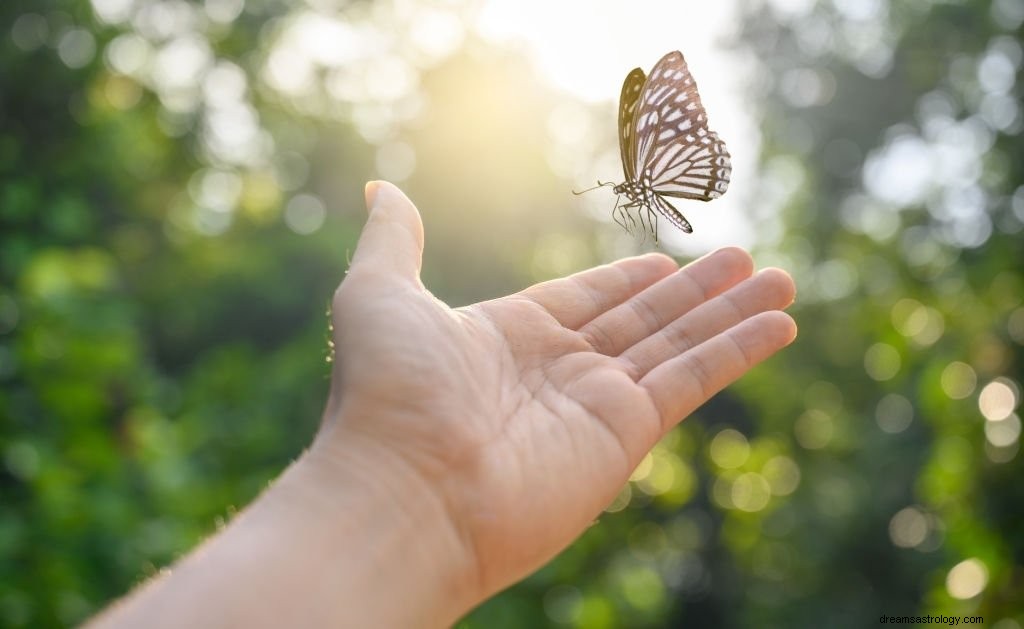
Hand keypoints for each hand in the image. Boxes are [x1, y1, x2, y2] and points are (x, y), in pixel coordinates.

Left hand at [313, 181, 796, 608]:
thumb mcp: (379, 294)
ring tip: (780, 279)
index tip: (667, 262)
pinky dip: (737, 351)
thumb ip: (394, 239)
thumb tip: (381, 187)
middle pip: (644, 318)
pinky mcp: (625, 434)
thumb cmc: (385, 394)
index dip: (630, 278)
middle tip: (747, 258)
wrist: (405, 493)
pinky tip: (778, 324)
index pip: (586, 298)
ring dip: (732, 312)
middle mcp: (557, 370)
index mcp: (508, 337)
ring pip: (679, 345)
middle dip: (697, 289)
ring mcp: (594, 404)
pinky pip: (692, 380)